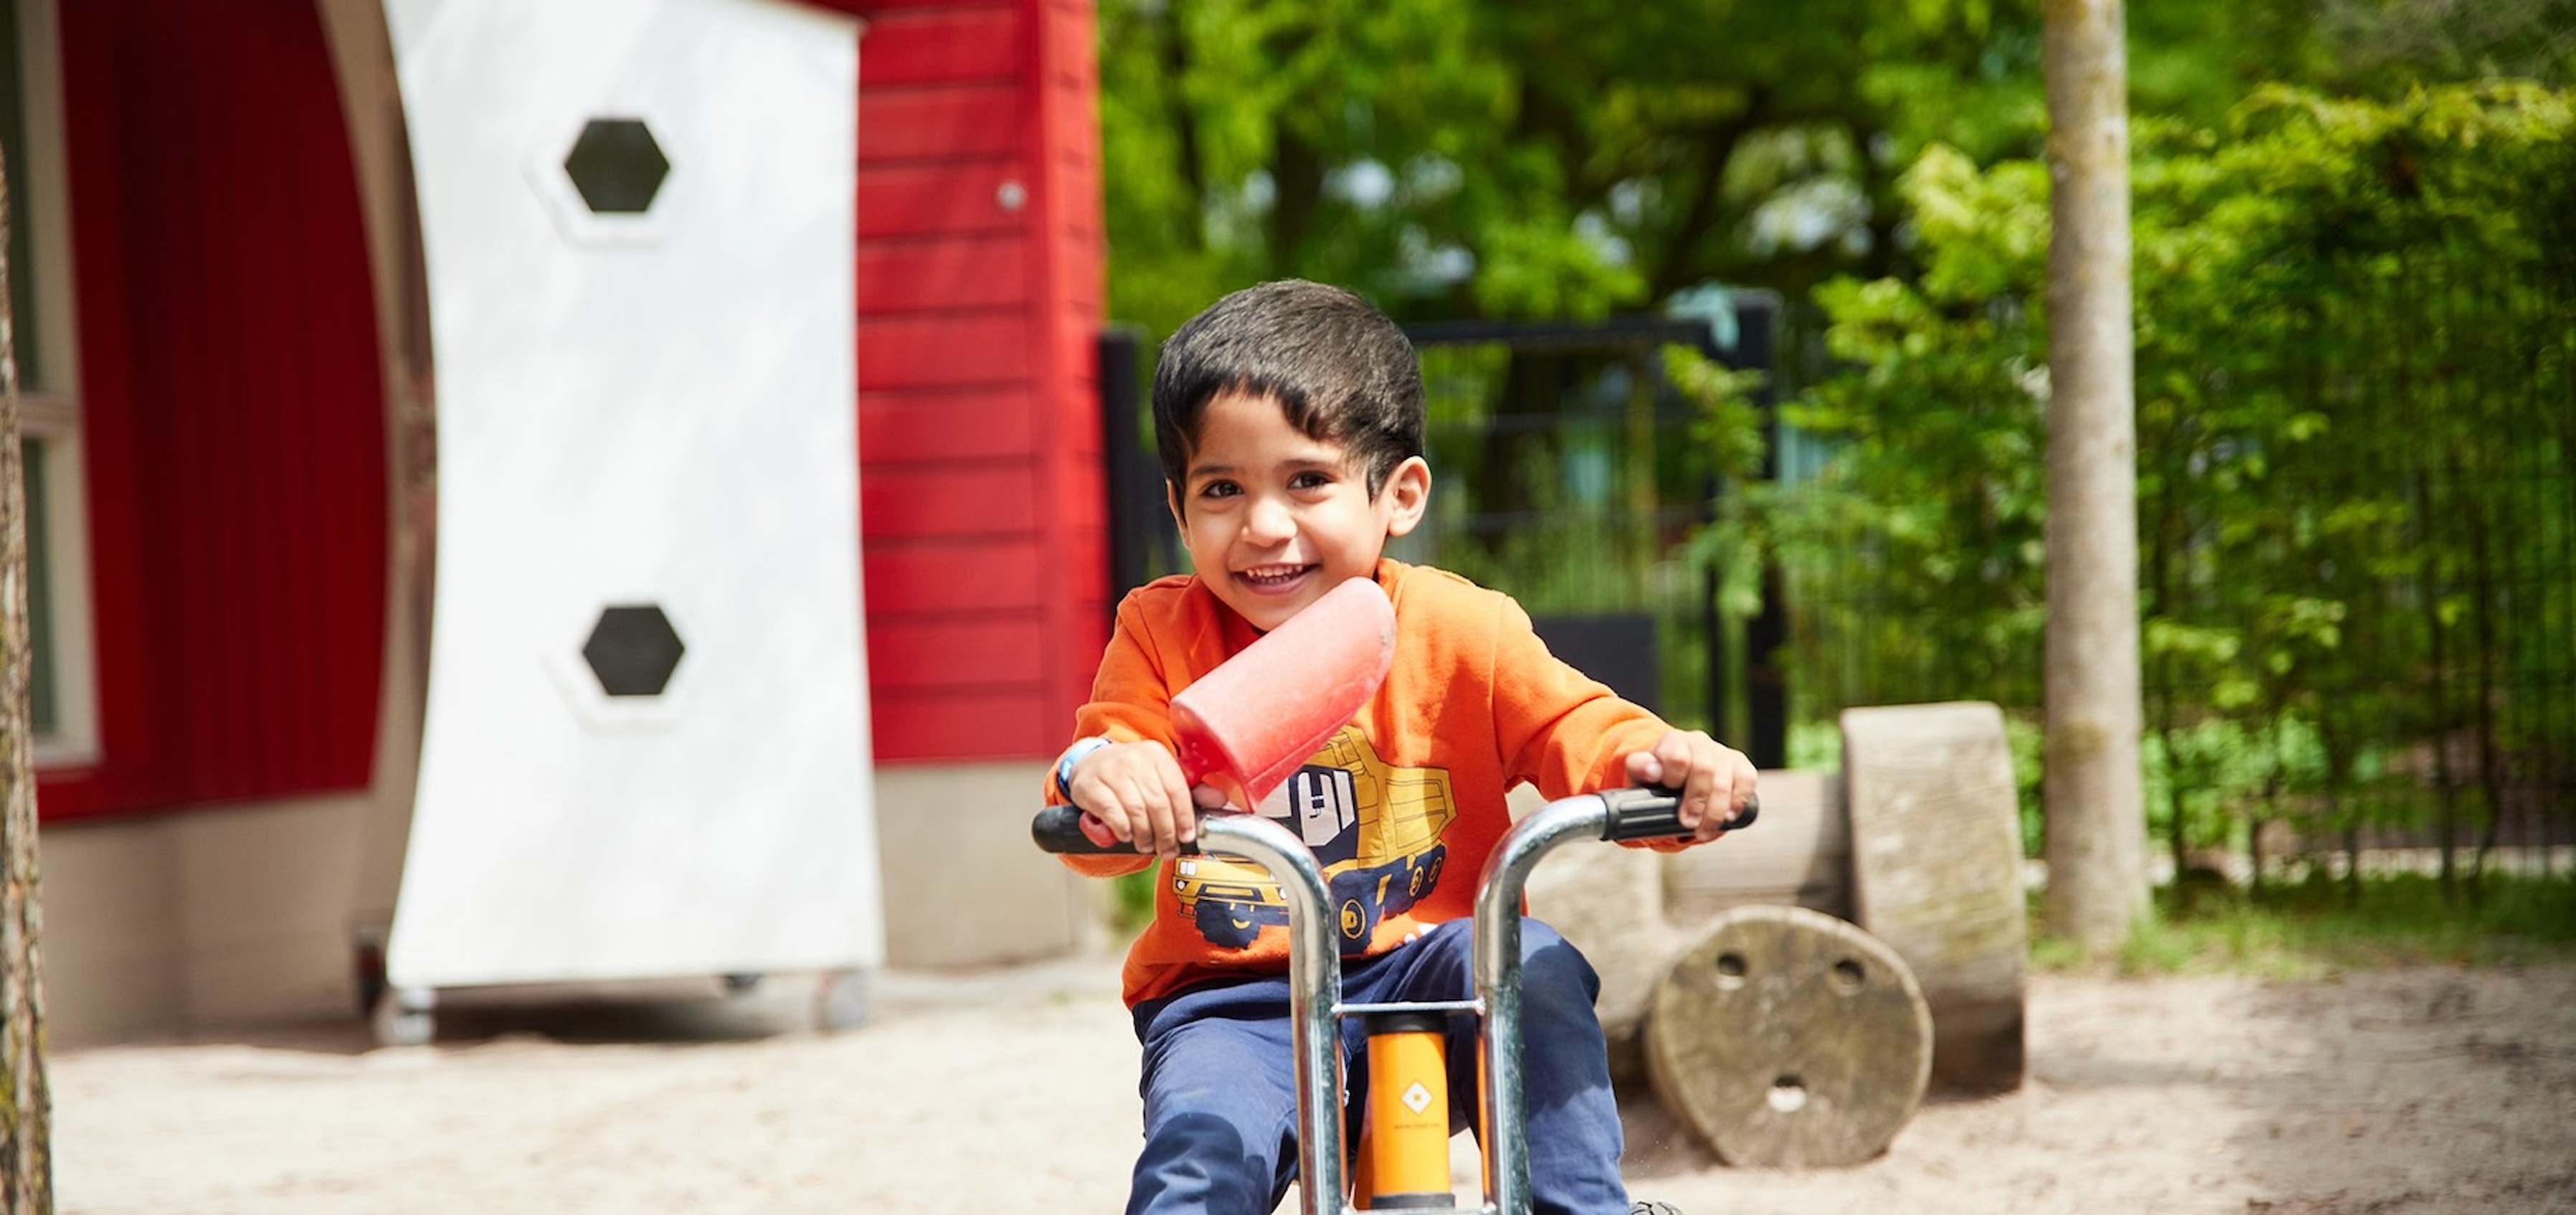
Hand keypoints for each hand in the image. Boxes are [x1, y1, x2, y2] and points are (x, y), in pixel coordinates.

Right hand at [1064, 741, 1203, 856]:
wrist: (1090, 766)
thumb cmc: (1130, 777)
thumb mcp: (1159, 777)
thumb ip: (1189, 791)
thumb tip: (1219, 800)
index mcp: (1157, 755)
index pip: (1178, 790)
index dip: (1184, 819)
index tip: (1187, 837)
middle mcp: (1134, 758)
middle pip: (1158, 804)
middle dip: (1166, 833)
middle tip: (1167, 850)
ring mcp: (1110, 770)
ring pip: (1137, 811)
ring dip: (1144, 835)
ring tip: (1146, 845)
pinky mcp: (1090, 785)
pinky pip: (1112, 813)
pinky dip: (1123, 829)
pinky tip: (1126, 835)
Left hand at [1623, 729, 1757, 844]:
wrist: (1675, 777)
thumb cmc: (1657, 778)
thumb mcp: (1639, 774)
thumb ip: (1639, 769)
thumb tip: (1652, 771)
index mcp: (1673, 741)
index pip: (1678, 756)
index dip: (1674, 778)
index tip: (1668, 793)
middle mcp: (1699, 742)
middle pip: (1704, 769)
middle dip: (1697, 800)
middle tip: (1689, 823)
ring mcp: (1722, 753)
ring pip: (1725, 780)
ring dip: (1715, 811)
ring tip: (1704, 831)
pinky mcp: (1740, 765)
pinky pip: (1747, 780)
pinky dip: (1738, 802)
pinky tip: (1728, 818)